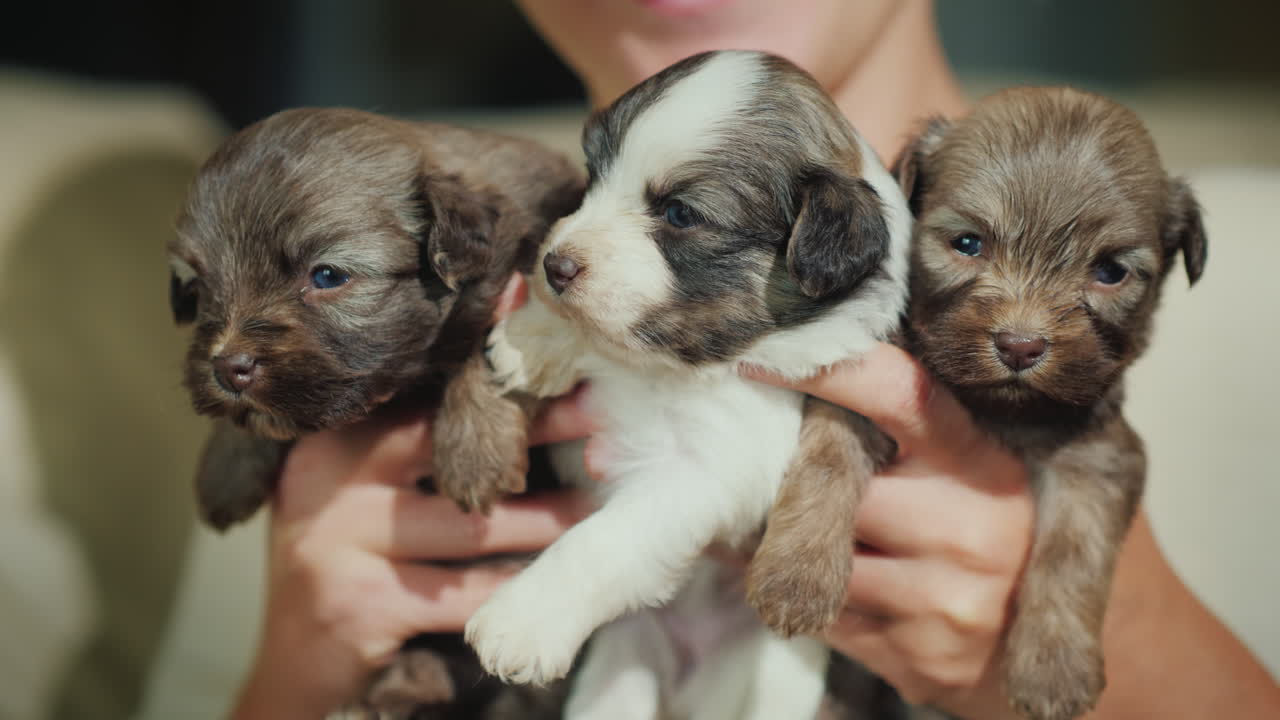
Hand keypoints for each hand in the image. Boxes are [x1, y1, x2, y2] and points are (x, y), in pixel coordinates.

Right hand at [232, 275, 595, 719]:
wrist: (294, 658)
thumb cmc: (347, 554)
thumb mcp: (360, 486)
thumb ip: (415, 441)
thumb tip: (509, 381)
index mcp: (334, 438)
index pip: (421, 393)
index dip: (489, 368)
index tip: (548, 338)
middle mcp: (330, 481)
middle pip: (451, 443)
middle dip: (534, 428)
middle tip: (598, 418)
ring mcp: (341, 544)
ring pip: (471, 525)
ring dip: (543, 519)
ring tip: (593, 508)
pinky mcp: (362, 605)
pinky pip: (462, 594)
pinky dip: (513, 587)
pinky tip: (551, 581)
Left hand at [746, 343, 1033, 718]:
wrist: (1024, 644)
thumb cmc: (977, 526)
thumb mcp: (965, 463)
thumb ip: (902, 425)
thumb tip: (792, 377)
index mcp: (978, 458)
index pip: (900, 393)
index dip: (831, 372)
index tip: (765, 360)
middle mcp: (968, 525)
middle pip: (835, 488)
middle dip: (801, 485)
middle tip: (779, 472)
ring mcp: (945, 597)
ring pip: (820, 556)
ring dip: (798, 548)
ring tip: (815, 539)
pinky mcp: (917, 656)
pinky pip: (822, 615)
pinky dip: (806, 596)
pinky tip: (824, 586)